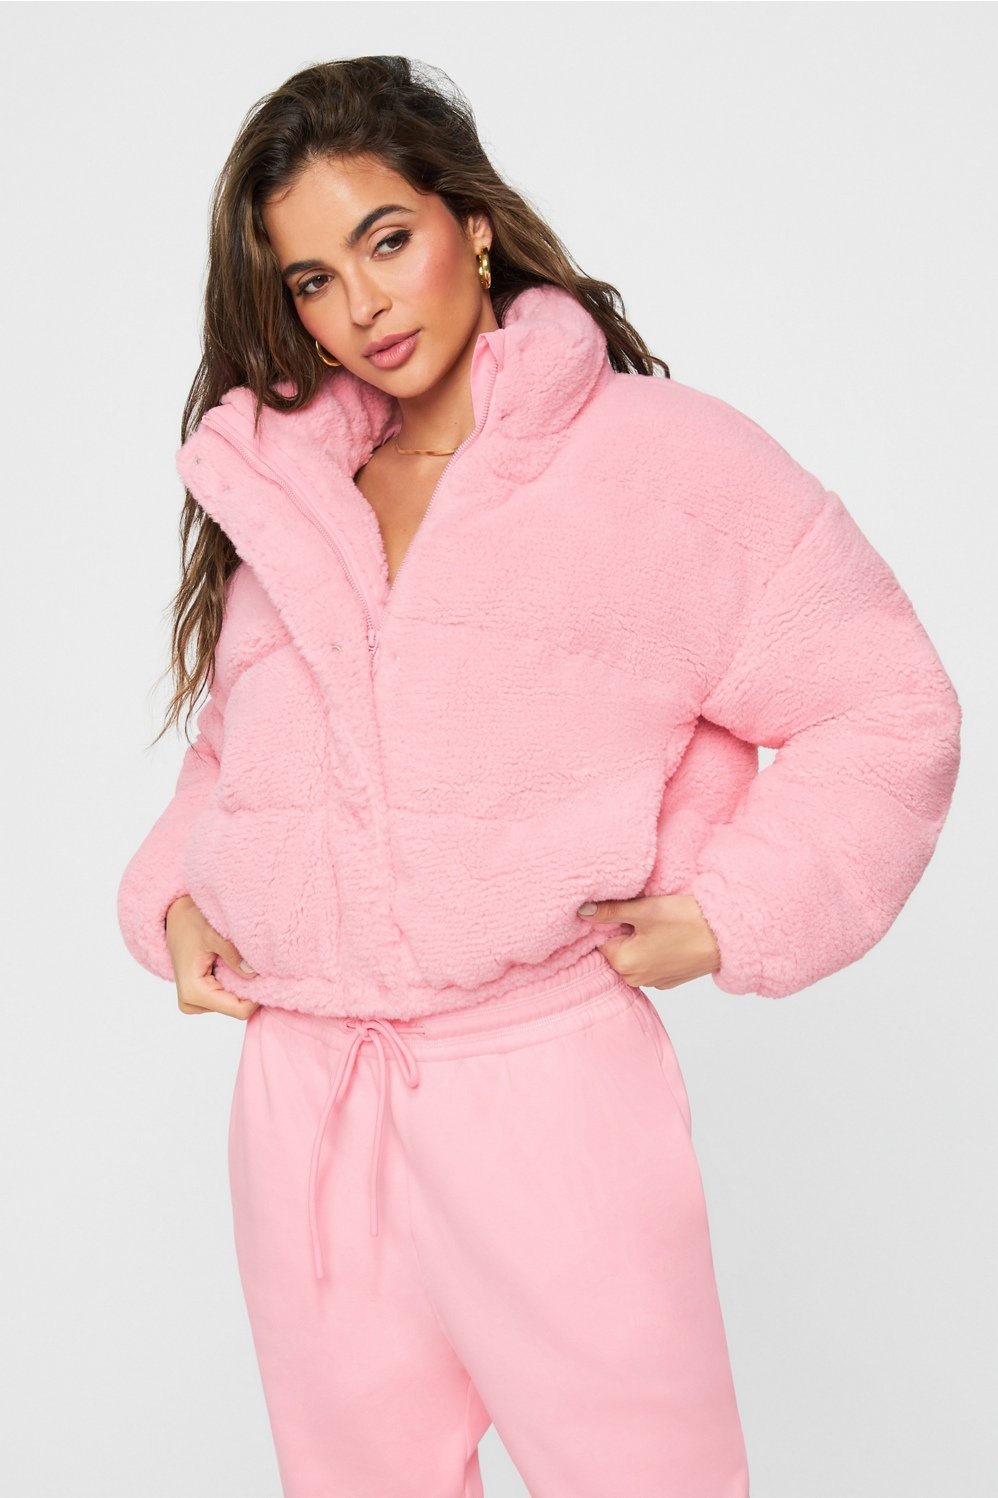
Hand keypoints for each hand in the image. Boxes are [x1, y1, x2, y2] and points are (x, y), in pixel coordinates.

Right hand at [165, 895, 260, 1019]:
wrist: (175, 918)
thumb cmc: (190, 922)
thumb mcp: (213, 934)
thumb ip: (232, 955)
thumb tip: (254, 973)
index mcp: (193, 992)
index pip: (238, 1010)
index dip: (257, 997)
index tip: (268, 977)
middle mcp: (191, 1003)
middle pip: (236, 1009)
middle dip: (250, 990)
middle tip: (258, 966)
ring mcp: (195, 1003)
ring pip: (233, 1004)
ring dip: (242, 986)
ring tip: (241, 962)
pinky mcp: (200, 997)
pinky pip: (227, 998)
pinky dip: (235, 984)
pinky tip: (235, 966)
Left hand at [576, 893, 721, 989]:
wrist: (726, 937)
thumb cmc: (687, 922)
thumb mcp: (644, 910)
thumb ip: (609, 911)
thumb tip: (581, 911)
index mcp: (623, 963)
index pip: (599, 939)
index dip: (608, 921)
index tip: (622, 909)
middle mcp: (635, 978)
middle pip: (616, 949)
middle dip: (623, 931)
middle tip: (642, 913)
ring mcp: (653, 982)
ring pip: (634, 955)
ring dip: (639, 940)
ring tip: (658, 924)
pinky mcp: (668, 980)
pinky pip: (650, 962)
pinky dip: (654, 950)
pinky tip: (668, 936)